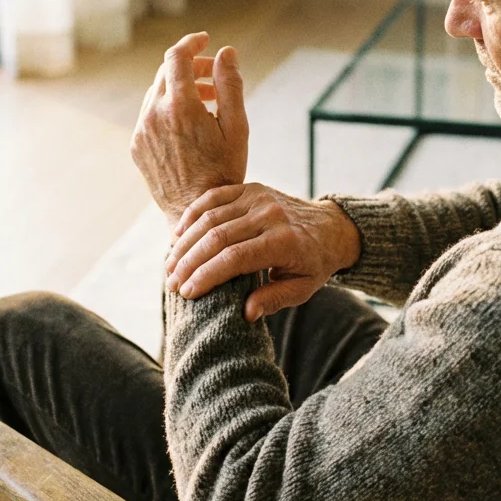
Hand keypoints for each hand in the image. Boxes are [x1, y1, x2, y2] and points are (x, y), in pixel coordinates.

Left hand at [131, 33, 247, 223]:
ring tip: (208, 104)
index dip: (192, 43)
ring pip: (157, 93)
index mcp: (180, 106)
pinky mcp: (137, 146)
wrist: (195, 212)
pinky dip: (168, 109)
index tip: (206, 41)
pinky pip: (150, 115)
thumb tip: (226, 52)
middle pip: (167, 72)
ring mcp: (141, 131)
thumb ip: (231, 85)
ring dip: (181, 89)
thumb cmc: (224, 171)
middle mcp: (154, 115)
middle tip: (214, 77)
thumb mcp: (237, 127)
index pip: (177, 56)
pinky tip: (190, 125)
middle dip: (192, 67)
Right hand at [165, 183, 361, 320]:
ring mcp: (258, 197)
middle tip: (172, 283)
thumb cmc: (313, 263)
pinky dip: (192, 215)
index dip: (206, 276)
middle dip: (188, 262)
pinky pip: (214, 197)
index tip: (187, 293)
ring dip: (185, 242)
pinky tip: (178, 236)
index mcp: (284, 241)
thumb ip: (274, 299)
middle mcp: (270, 215)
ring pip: (210, 217)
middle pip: (217, 237)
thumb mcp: (303, 288)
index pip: (235, 258)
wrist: (330, 227)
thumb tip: (246, 313)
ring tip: (170, 265)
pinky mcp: (250, 188)